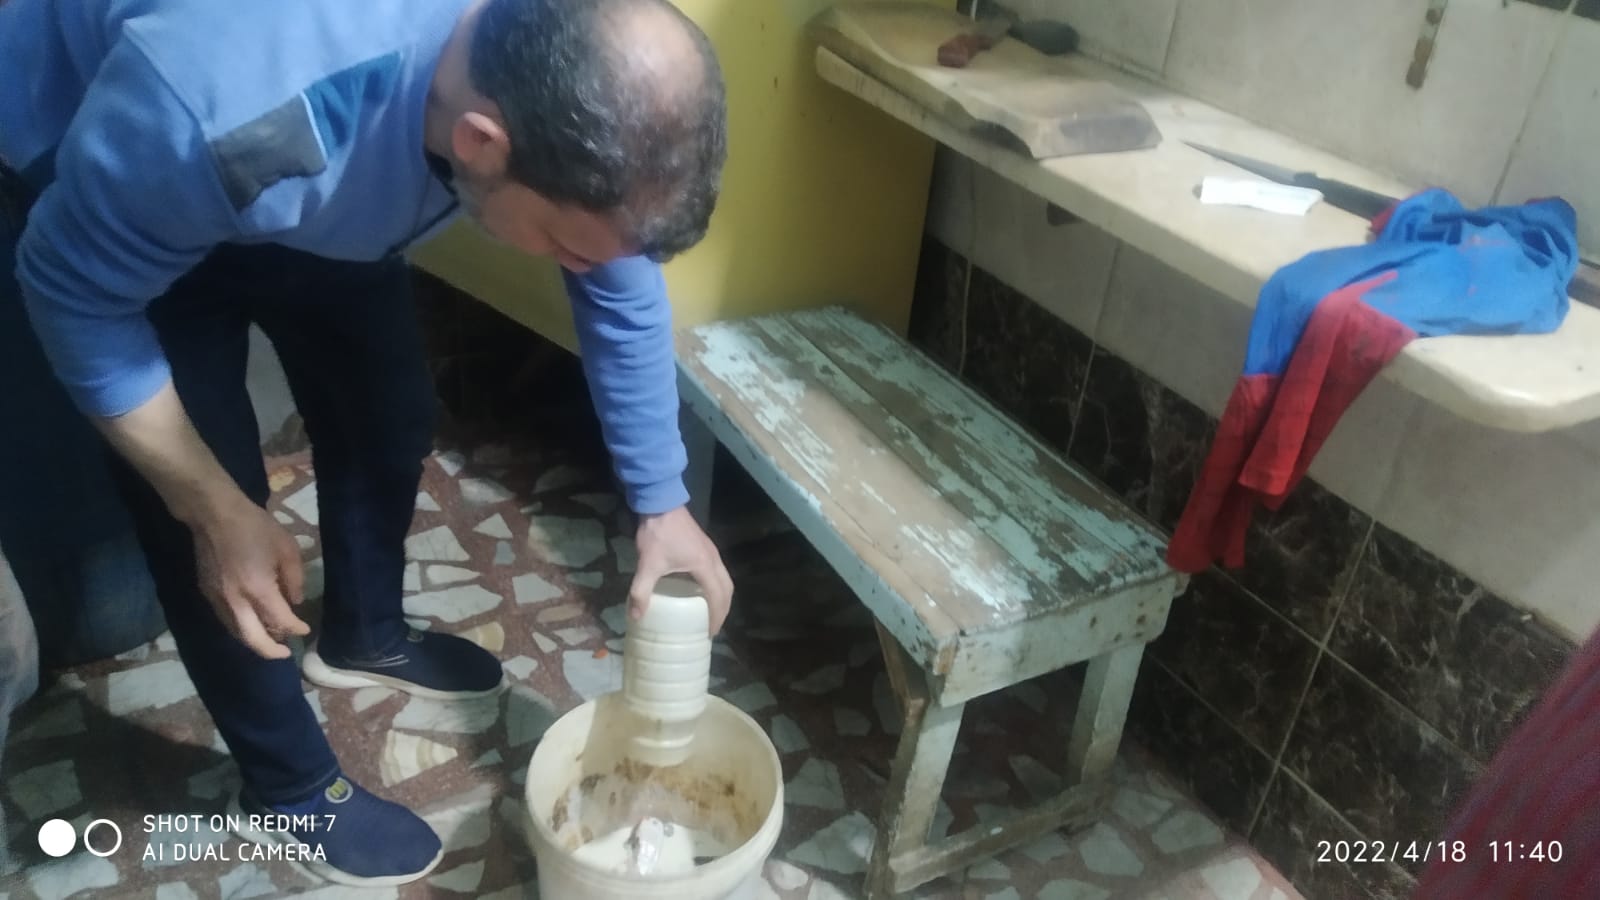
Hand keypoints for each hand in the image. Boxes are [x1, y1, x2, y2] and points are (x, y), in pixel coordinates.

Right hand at [190, 495, 308, 658]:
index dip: (296, 628)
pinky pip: (226, 620)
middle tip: (285, 653)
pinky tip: (252, 623)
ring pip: (236, 633)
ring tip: (272, 639)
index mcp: (258, 588)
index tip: (305, 629)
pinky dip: (241, 627)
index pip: (280, 621)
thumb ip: (294, 579)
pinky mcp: (206, 594)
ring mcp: (217, 599)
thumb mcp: (286, 548)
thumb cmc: (255, 527)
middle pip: (252, 639)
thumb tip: (295, 602)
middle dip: (271, 651)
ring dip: (255, 640)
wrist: (213, 514)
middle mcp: (235, 600)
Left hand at [630, 506, 733, 634]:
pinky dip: (716, 586)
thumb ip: (641, 590)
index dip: (716, 617)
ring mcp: (712, 551)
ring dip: (722, 597)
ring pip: (725, 579)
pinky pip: (718, 572)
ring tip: (710, 613)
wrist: (661, 503)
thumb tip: (636, 616)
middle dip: (723, 610)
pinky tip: (701, 592)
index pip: (718, 597)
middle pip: (728, 589)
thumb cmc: (657, 534)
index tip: (710, 633)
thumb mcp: (647, 564)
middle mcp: (714, 559)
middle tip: (712, 626)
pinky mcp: (705, 547)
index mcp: (705, 566)